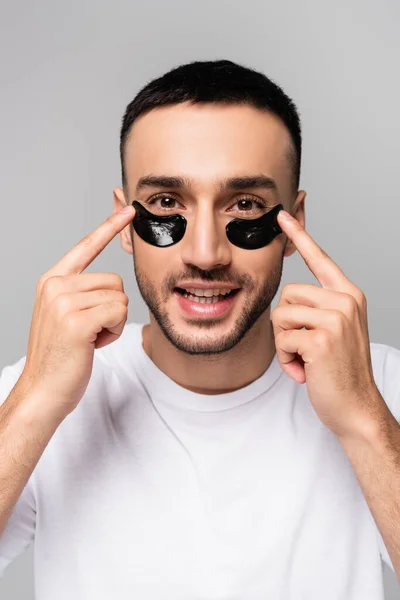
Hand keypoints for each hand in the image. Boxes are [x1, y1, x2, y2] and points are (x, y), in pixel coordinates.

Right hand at [19, 205, 135, 419]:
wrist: (43, 391)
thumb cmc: (61, 357)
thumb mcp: (66, 316)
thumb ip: (83, 293)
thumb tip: (113, 283)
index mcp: (52, 281)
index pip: (86, 247)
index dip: (109, 227)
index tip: (128, 208)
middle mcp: (55, 285)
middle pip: (115, 280)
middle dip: (112, 308)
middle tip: (90, 330)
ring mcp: (63, 301)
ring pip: (120, 297)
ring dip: (113, 321)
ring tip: (89, 337)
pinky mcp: (76, 320)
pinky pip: (119, 312)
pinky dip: (114, 331)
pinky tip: (93, 344)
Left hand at [271, 209, 383, 438]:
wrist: (356, 407)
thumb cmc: (340, 371)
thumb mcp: (335, 330)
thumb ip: (318, 308)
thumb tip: (289, 297)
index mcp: (349, 295)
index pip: (320, 259)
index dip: (300, 236)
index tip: (283, 215)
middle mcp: (345, 300)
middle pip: (287, 294)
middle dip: (286, 325)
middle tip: (305, 348)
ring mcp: (336, 318)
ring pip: (281, 316)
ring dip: (284, 344)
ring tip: (306, 359)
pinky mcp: (322, 338)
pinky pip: (282, 339)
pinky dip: (286, 360)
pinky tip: (306, 371)